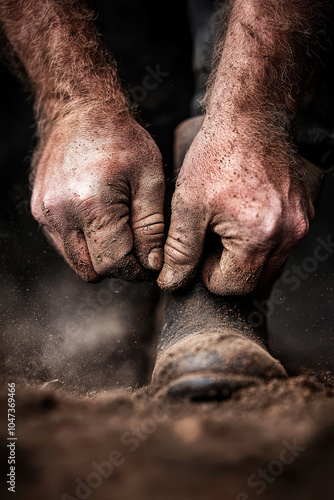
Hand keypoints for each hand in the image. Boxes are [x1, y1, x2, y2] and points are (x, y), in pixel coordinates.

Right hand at [31, 110, 164, 281]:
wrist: (81, 111)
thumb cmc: (120, 139)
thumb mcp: (150, 179)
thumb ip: (152, 226)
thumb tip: (151, 263)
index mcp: (92, 205)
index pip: (115, 264)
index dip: (138, 269)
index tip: (149, 261)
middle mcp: (61, 214)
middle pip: (93, 271)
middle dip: (118, 267)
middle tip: (136, 248)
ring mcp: (46, 214)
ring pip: (77, 263)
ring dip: (100, 258)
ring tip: (118, 232)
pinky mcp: (40, 212)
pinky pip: (65, 246)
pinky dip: (84, 244)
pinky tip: (99, 222)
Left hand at [158, 116, 313, 294]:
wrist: (250, 119)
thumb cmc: (219, 155)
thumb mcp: (188, 205)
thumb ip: (180, 250)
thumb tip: (172, 281)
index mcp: (259, 236)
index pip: (232, 286)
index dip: (207, 274)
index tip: (198, 251)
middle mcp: (288, 235)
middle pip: (254, 281)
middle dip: (228, 269)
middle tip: (210, 239)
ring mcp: (299, 224)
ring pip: (269, 266)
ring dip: (245, 258)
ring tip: (226, 227)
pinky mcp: (303, 214)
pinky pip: (281, 246)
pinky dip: (260, 242)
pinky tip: (244, 218)